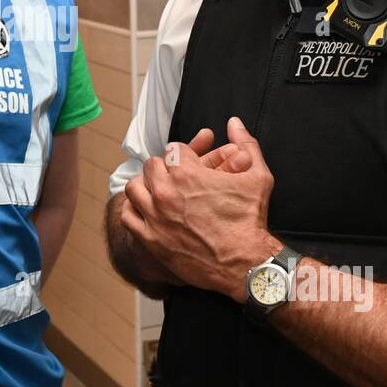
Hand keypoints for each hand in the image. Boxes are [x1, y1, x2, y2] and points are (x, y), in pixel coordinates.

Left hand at [123, 117, 279, 300]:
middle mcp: (166, 191)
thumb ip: (246, 144)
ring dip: (146, 187)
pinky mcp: (150, 239)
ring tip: (158, 192)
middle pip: (152, 166)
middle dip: (165, 169)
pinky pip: (128, 216)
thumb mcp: (257, 176)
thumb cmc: (251, 220)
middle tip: (176, 179)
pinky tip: (147, 211)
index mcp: (187, 172)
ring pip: (135, 188)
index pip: (173, 150)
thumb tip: (235, 123)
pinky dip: (134, 210)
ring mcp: (155, 216)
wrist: (244, 264)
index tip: (190, 164)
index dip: (183, 155)